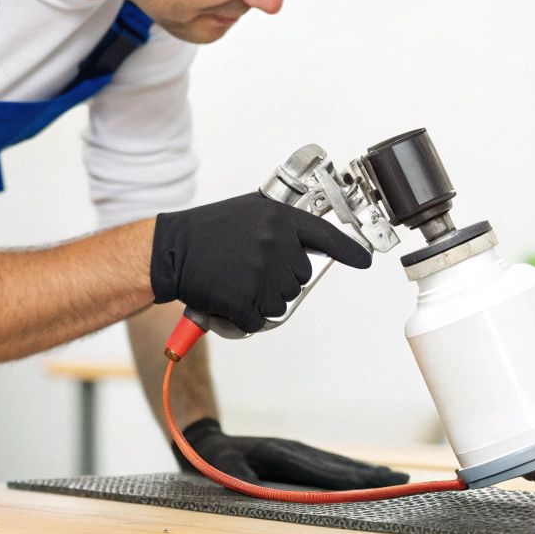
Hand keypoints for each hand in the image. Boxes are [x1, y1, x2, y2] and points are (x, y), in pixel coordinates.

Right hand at [149, 192, 373, 333]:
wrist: (170, 250)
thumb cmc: (206, 232)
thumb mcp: (248, 214)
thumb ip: (279, 227)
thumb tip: (305, 247)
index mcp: (280, 218)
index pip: (325, 237)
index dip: (348, 251)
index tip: (365, 261)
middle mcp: (276, 242)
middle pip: (299, 278)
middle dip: (277, 280)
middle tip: (246, 268)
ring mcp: (262, 271)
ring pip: (281, 302)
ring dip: (260, 300)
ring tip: (234, 280)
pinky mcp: (247, 297)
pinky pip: (258, 319)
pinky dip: (243, 317)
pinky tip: (226, 298)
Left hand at [174, 418, 410, 489]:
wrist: (207, 441)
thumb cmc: (213, 460)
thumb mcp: (221, 468)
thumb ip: (239, 478)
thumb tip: (258, 487)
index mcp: (283, 454)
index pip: (324, 470)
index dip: (352, 478)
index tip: (379, 483)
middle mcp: (296, 450)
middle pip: (340, 465)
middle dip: (371, 474)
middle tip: (402, 481)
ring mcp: (298, 451)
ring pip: (339, 463)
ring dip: (367, 471)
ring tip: (395, 477)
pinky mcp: (296, 455)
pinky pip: (330, 463)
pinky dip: (351, 469)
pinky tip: (366, 474)